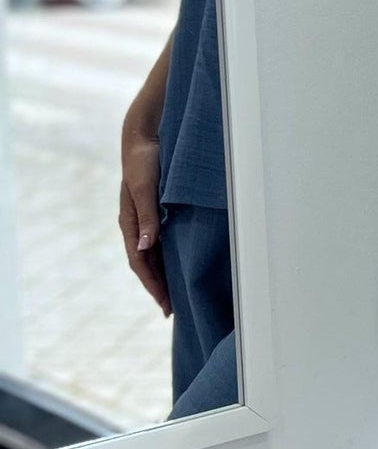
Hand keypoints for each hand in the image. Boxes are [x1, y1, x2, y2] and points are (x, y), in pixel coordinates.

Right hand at [118, 119, 169, 315]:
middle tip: (170, 310)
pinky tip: (177, 266)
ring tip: (174, 295)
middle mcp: (135, 225)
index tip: (164, 305)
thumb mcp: (145, 189)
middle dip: (157, 287)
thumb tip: (146, 247)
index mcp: (129, 223)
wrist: (143, 137)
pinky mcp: (154, 212)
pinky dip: (166, 258)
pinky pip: (160, 242)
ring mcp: (144, 219)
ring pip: (153, 255)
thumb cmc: (144, 161)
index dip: (152, 285)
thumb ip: (147, 217)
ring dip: (162, 275)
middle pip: (146, 264)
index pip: (140, 262)